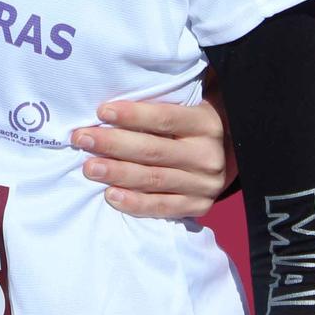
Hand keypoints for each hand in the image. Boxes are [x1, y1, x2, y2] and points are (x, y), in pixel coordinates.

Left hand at [73, 89, 234, 219]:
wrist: (232, 156)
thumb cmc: (193, 127)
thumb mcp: (189, 108)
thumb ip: (160, 106)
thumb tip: (110, 106)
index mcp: (206, 124)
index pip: (165, 118)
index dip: (132, 115)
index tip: (101, 110)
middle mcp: (208, 155)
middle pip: (153, 150)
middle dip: (112, 144)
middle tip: (81, 139)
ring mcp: (204, 184)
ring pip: (154, 179)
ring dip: (117, 173)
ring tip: (88, 167)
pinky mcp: (198, 206)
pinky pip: (162, 207)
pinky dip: (134, 203)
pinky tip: (110, 195)